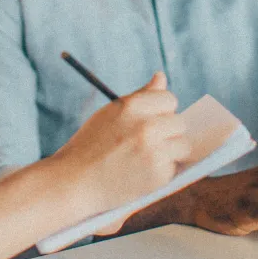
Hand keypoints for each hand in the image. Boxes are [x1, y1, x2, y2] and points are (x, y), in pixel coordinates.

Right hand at [49, 73, 189, 225]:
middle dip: (168, 132)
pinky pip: (174, 167)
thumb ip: (141, 96)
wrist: (74, 182)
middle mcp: (147, 126)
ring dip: (170, 152)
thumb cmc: (91, 145)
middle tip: (146, 143)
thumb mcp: (112, 113)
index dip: (161, 111)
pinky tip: (140, 173)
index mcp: (133, 106)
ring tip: (145, 158)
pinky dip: (162, 171)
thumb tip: (161, 75)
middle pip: (179, 123)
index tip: (149, 121)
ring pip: (183, 145)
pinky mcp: (158, 175)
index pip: (169, 99)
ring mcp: (154, 152)